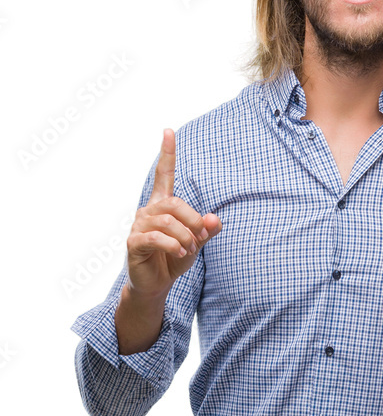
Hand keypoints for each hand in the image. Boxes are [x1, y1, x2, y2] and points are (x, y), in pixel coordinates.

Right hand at [125, 128, 221, 297]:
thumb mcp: (196, 244)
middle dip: (192, 219)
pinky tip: (180, 255)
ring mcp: (139, 226)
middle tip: (200, 237)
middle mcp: (148, 211)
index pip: (163, 174)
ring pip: (167, 221)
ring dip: (185, 237)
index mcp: (162, 206)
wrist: (157, 284)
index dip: (166, 154)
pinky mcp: (134, 243)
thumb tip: (214, 219)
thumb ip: (206, 230)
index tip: (168, 131)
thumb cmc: (175, 259)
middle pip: (174, 203)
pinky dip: (173, 246)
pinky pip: (156, 238)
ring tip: (188, 250)